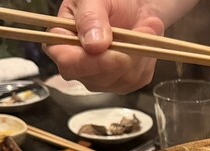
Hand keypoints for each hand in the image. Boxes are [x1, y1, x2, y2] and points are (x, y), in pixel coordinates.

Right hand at [43, 0, 166, 93]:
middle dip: (126, 53)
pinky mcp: (124, 84)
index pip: (69, 64)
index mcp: (60, 44)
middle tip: (144, 28)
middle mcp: (79, 69)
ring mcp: (101, 80)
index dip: (92, 60)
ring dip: (142, 52)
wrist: (130, 7)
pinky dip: (148, 58)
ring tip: (148, 27)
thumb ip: (90, 18)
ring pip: (125, 78)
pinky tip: (146, 41)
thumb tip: (93, 46)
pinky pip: (140, 78)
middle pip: (101, 77)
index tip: (110, 44)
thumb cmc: (105, 1)